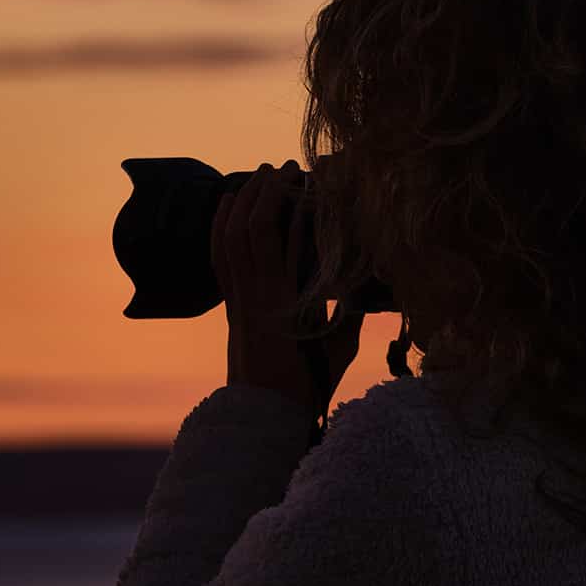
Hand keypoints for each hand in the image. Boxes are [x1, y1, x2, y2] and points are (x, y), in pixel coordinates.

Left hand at [210, 160, 364, 430]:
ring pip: (229, 240)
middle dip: (263, 191)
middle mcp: (253, 293)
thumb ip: (349, 313)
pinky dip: (221, 229)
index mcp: (279, 299)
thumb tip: (366, 284)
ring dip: (241, 205)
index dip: (281, 200)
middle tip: (282, 167)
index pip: (271, 236)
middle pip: (247, 228)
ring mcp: (238, 300)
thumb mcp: (338, 349)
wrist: (262, 418)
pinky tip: (227, 210)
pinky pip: (219, 260)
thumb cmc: (307, 388)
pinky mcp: (231, 308)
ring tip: (256, 178)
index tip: (299, 176)